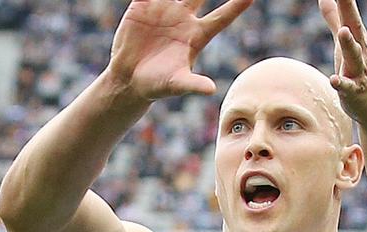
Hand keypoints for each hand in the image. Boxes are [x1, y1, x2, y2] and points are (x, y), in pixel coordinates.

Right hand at [108, 0, 252, 100]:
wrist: (129, 80)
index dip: (237, 5)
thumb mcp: (176, 85)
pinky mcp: (143, 6)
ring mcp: (165, 10)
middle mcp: (184, 19)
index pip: (222, 17)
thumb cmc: (157, 86)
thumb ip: (193, 84)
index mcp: (197, 36)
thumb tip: (211, 90)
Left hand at [318, 0, 366, 122]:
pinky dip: (341, 83)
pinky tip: (333, 80)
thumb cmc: (357, 68)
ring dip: (349, 44)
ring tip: (343, 32)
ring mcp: (358, 71)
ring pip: (354, 56)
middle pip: (354, 28)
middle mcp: (360, 50)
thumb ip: (334, 19)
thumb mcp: (344, 42)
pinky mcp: (354, 91)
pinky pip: (347, 87)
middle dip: (349, 11)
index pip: (349, 13)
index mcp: (356, 37)